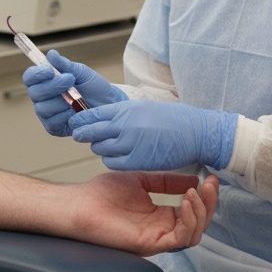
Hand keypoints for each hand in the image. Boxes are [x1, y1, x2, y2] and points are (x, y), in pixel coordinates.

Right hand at [22, 50, 126, 135]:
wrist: (108, 105)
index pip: (30, 77)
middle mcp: (42, 98)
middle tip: (70, 80)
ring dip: (61, 101)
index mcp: (44, 82)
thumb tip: (51, 54)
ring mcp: (46, 114)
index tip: (50, 70)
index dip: (36, 74)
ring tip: (77, 97)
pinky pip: (52, 121)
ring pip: (43, 108)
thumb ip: (65, 65)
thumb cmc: (93, 87)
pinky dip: (65, 115)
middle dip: (52, 86)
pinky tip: (76, 111)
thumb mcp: (81, 72)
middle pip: (34, 92)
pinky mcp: (53, 127)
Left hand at [69, 171, 218, 255]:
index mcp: (160, 216)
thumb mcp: (142, 179)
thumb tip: (193, 179)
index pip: (193, 211)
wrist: (80, 203)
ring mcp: (156, 238)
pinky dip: (188, 222)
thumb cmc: (102, 194)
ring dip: (201, 213)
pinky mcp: (149, 244)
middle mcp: (161, 229)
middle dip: (210, 204)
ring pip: (193, 234)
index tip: (210, 178)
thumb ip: (167, 181)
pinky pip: (179, 240)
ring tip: (196, 194)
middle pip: (199, 224)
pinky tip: (186, 204)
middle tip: (211, 185)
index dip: (206, 196)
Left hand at [70, 101, 238, 171]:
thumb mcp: (144, 108)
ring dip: (100, 148)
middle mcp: (125, 124)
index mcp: (126, 109)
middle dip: (83, 134)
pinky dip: (112, 160)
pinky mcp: (137, 160)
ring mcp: (130, 143)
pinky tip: (118, 158)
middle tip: (79, 135)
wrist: (196, 133)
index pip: (92, 113)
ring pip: (100, 148)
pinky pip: (113, 163)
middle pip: (91, 131)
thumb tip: (105, 117)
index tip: (74, 122)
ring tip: (107, 146)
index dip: (80, 119)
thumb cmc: (173, 119)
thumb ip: (123, 113)